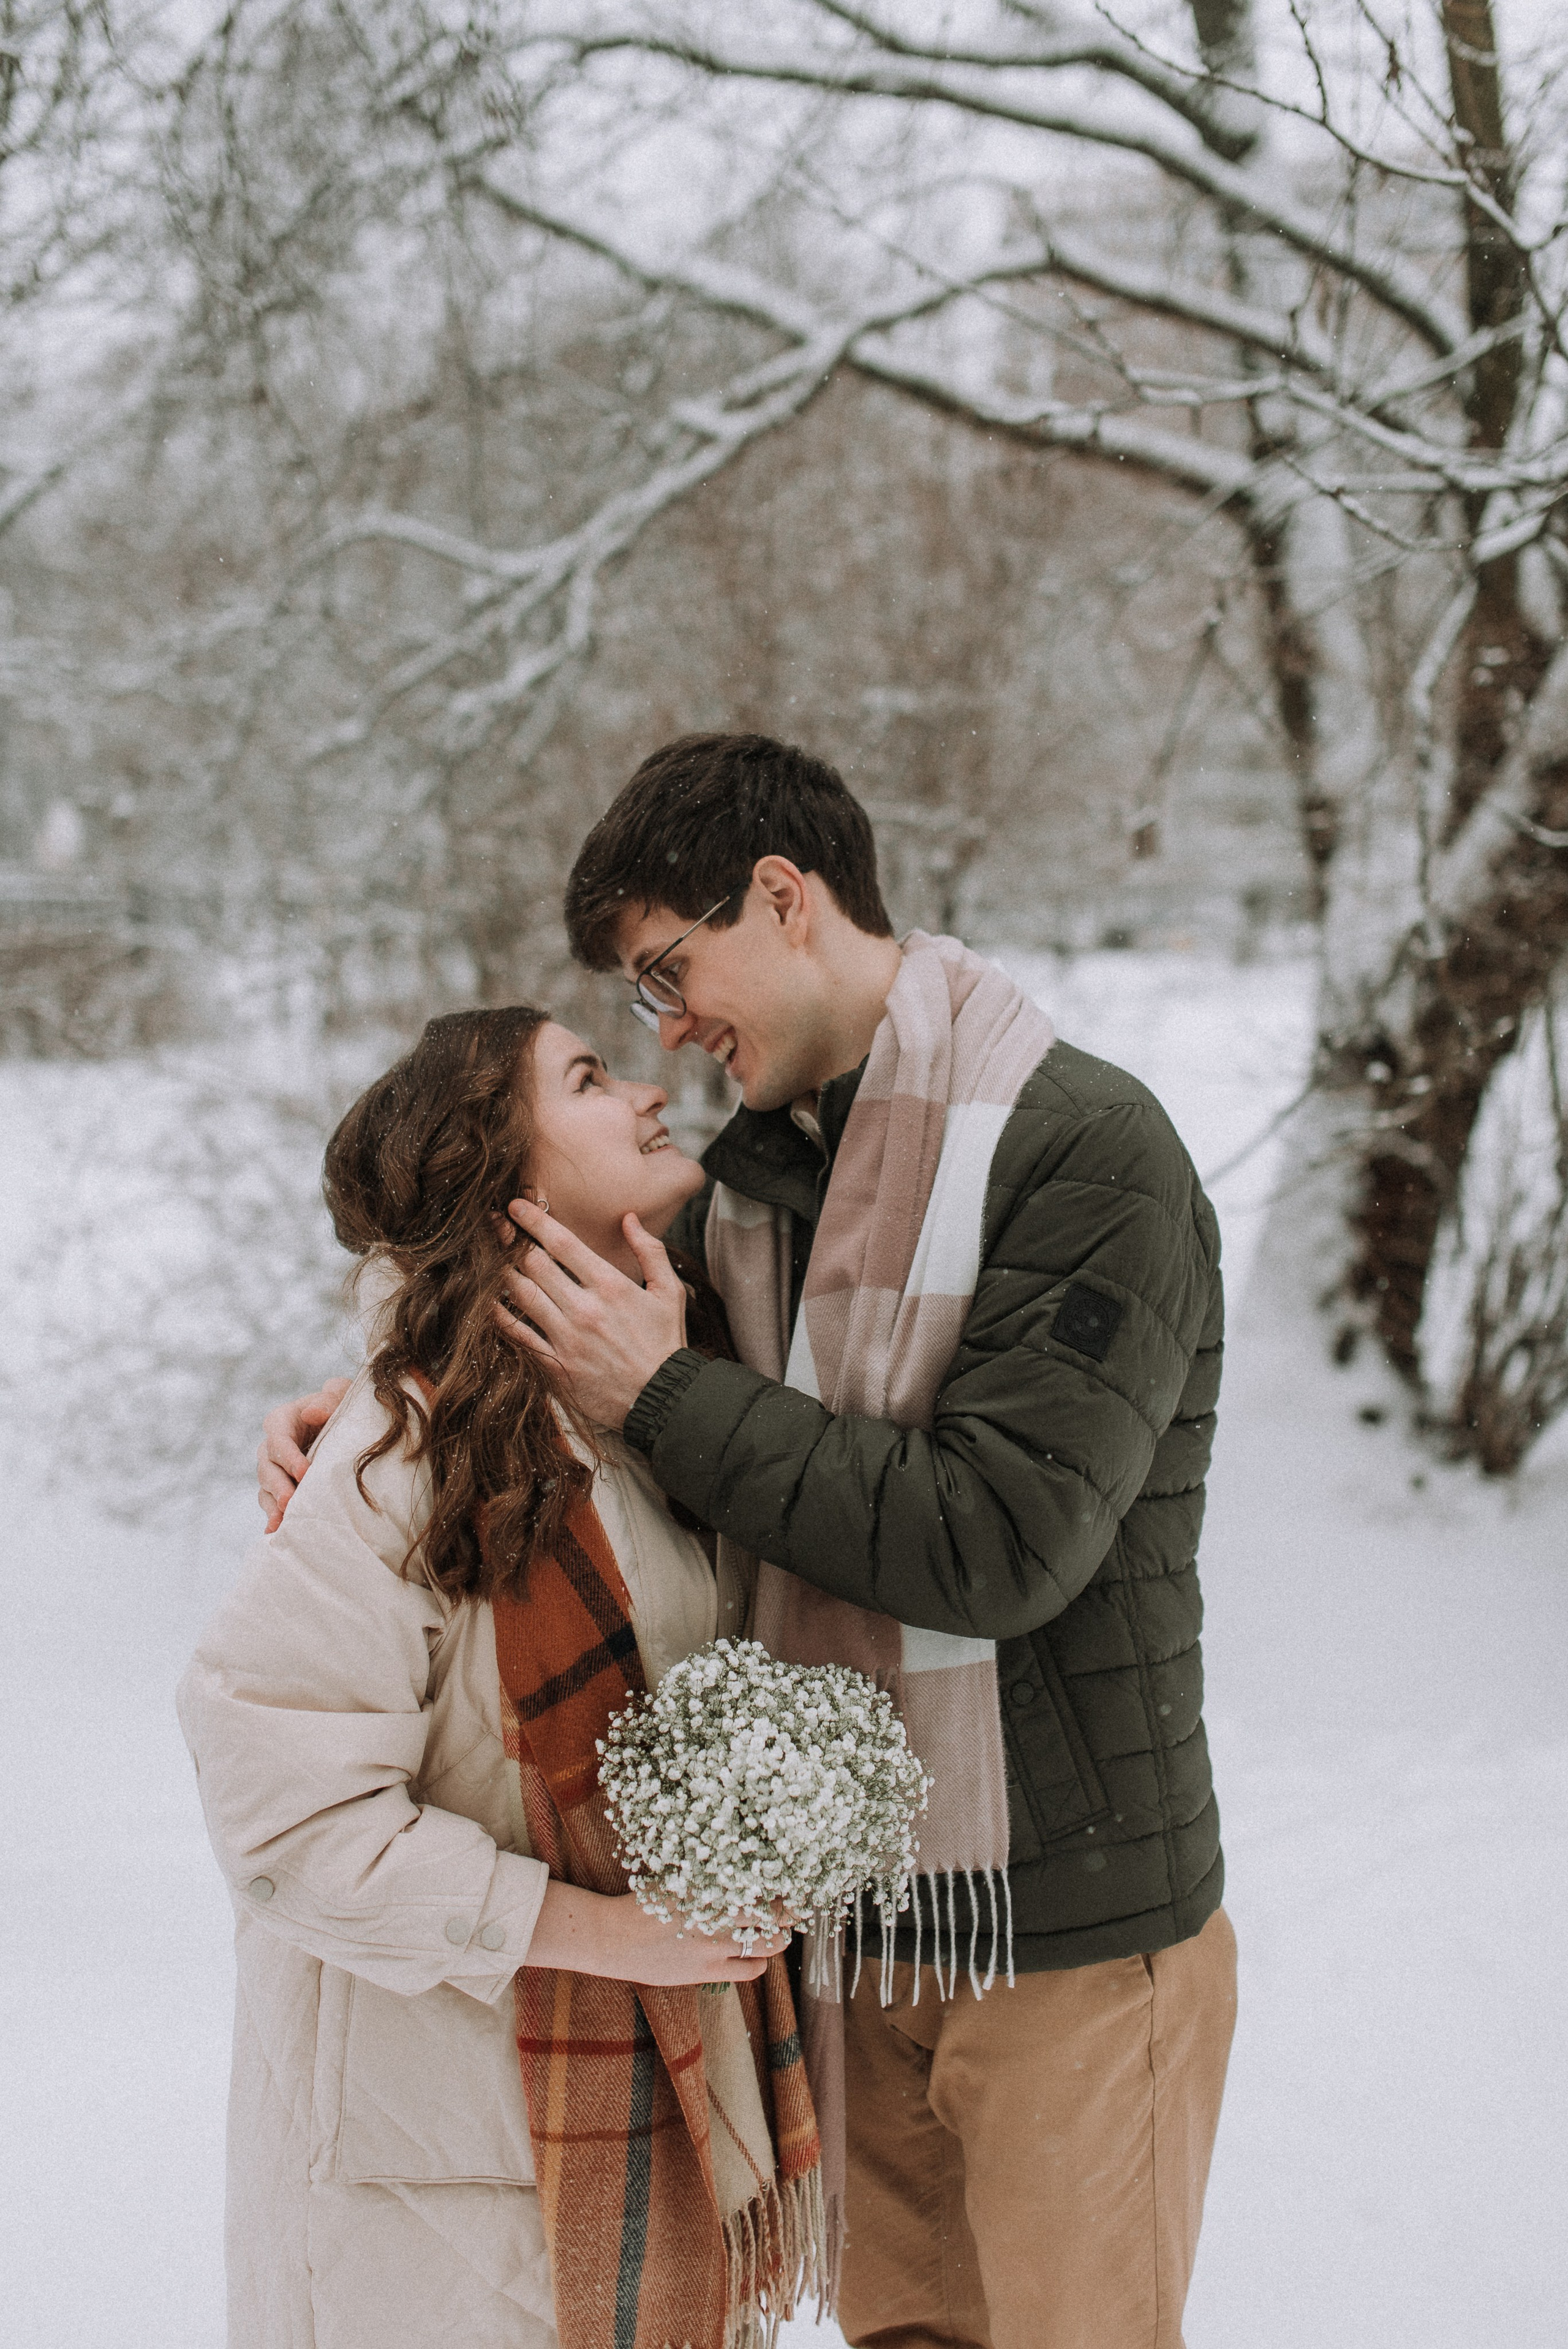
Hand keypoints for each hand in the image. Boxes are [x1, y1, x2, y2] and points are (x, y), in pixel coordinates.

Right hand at [257, 1378, 352, 1530]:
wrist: (343, 1430)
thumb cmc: (340, 1408)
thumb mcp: (339, 1395)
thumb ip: (330, 1397)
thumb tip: (312, 1413)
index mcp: (281, 1421)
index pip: (279, 1439)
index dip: (289, 1456)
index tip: (305, 1472)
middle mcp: (271, 1447)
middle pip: (268, 1467)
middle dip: (279, 1486)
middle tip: (291, 1501)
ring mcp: (272, 1471)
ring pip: (267, 1489)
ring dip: (274, 1506)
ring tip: (284, 1522)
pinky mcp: (278, 1490)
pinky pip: (271, 1505)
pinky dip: (274, 1518)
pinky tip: (277, 1533)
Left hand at [496, 1199, 687, 1429]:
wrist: (663, 1400)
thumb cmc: (666, 1344)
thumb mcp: (671, 1293)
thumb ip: (651, 1251)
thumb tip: (628, 1218)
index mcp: (611, 1286)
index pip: (562, 1243)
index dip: (534, 1220)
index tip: (516, 1205)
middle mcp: (584, 1308)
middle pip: (534, 1264)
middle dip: (509, 1238)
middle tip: (494, 1224)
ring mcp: (567, 1338)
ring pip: (521, 1295)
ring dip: (501, 1272)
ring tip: (489, 1257)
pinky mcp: (556, 1364)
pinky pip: (519, 1334)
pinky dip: (500, 1316)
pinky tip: (490, 1302)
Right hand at [525, 1884, 790, 1986]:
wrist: (613, 1939)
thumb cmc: (643, 1903)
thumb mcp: (677, 1881)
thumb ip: (709, 1876)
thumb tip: (738, 1862)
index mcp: (709, 1887)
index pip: (762, 1883)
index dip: (784, 1884)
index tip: (796, 1880)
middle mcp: (716, 1915)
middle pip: (775, 1915)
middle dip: (790, 1911)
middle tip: (796, 1906)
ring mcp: (715, 1947)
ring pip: (769, 1944)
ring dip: (778, 1937)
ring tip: (779, 1931)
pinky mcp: (709, 1973)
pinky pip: (751, 1970)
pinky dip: (759, 1961)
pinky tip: (755, 1953)